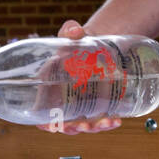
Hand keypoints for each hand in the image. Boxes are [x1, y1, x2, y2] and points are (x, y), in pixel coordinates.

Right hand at [36, 19, 122, 134]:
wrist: (98, 44)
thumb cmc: (77, 42)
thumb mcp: (72, 35)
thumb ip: (70, 30)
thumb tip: (75, 31)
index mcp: (49, 88)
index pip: (41, 113)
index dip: (45, 123)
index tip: (54, 125)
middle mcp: (64, 101)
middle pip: (65, 123)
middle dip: (75, 128)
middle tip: (86, 124)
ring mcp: (82, 105)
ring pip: (84, 124)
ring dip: (95, 128)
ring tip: (109, 122)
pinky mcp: (98, 105)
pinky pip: (100, 119)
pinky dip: (108, 123)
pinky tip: (117, 120)